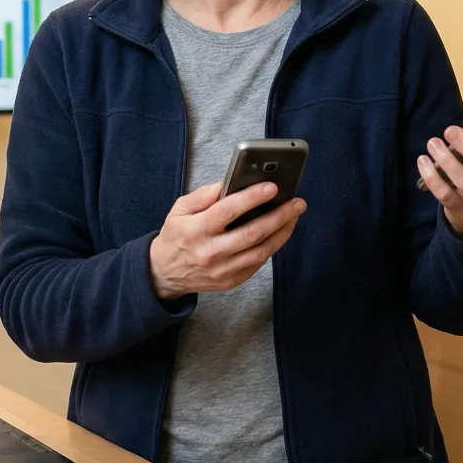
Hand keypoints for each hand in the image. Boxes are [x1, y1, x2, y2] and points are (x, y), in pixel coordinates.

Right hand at [148, 181, 305, 300]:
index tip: (272, 186)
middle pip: (252, 233)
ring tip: (294, 215)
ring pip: (261, 250)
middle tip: (297, 202)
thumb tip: (231, 182)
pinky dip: (273, 245)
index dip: (252, 197)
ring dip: (283, 231)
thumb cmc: (176, 236)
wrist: (165, 273)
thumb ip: (204, 195)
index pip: (228, 211)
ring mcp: (223, 270)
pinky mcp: (232, 280)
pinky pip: (259, 262)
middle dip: (279, 215)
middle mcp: (210, 252)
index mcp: (195, 230)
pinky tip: (281, 231)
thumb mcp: (179, 209)